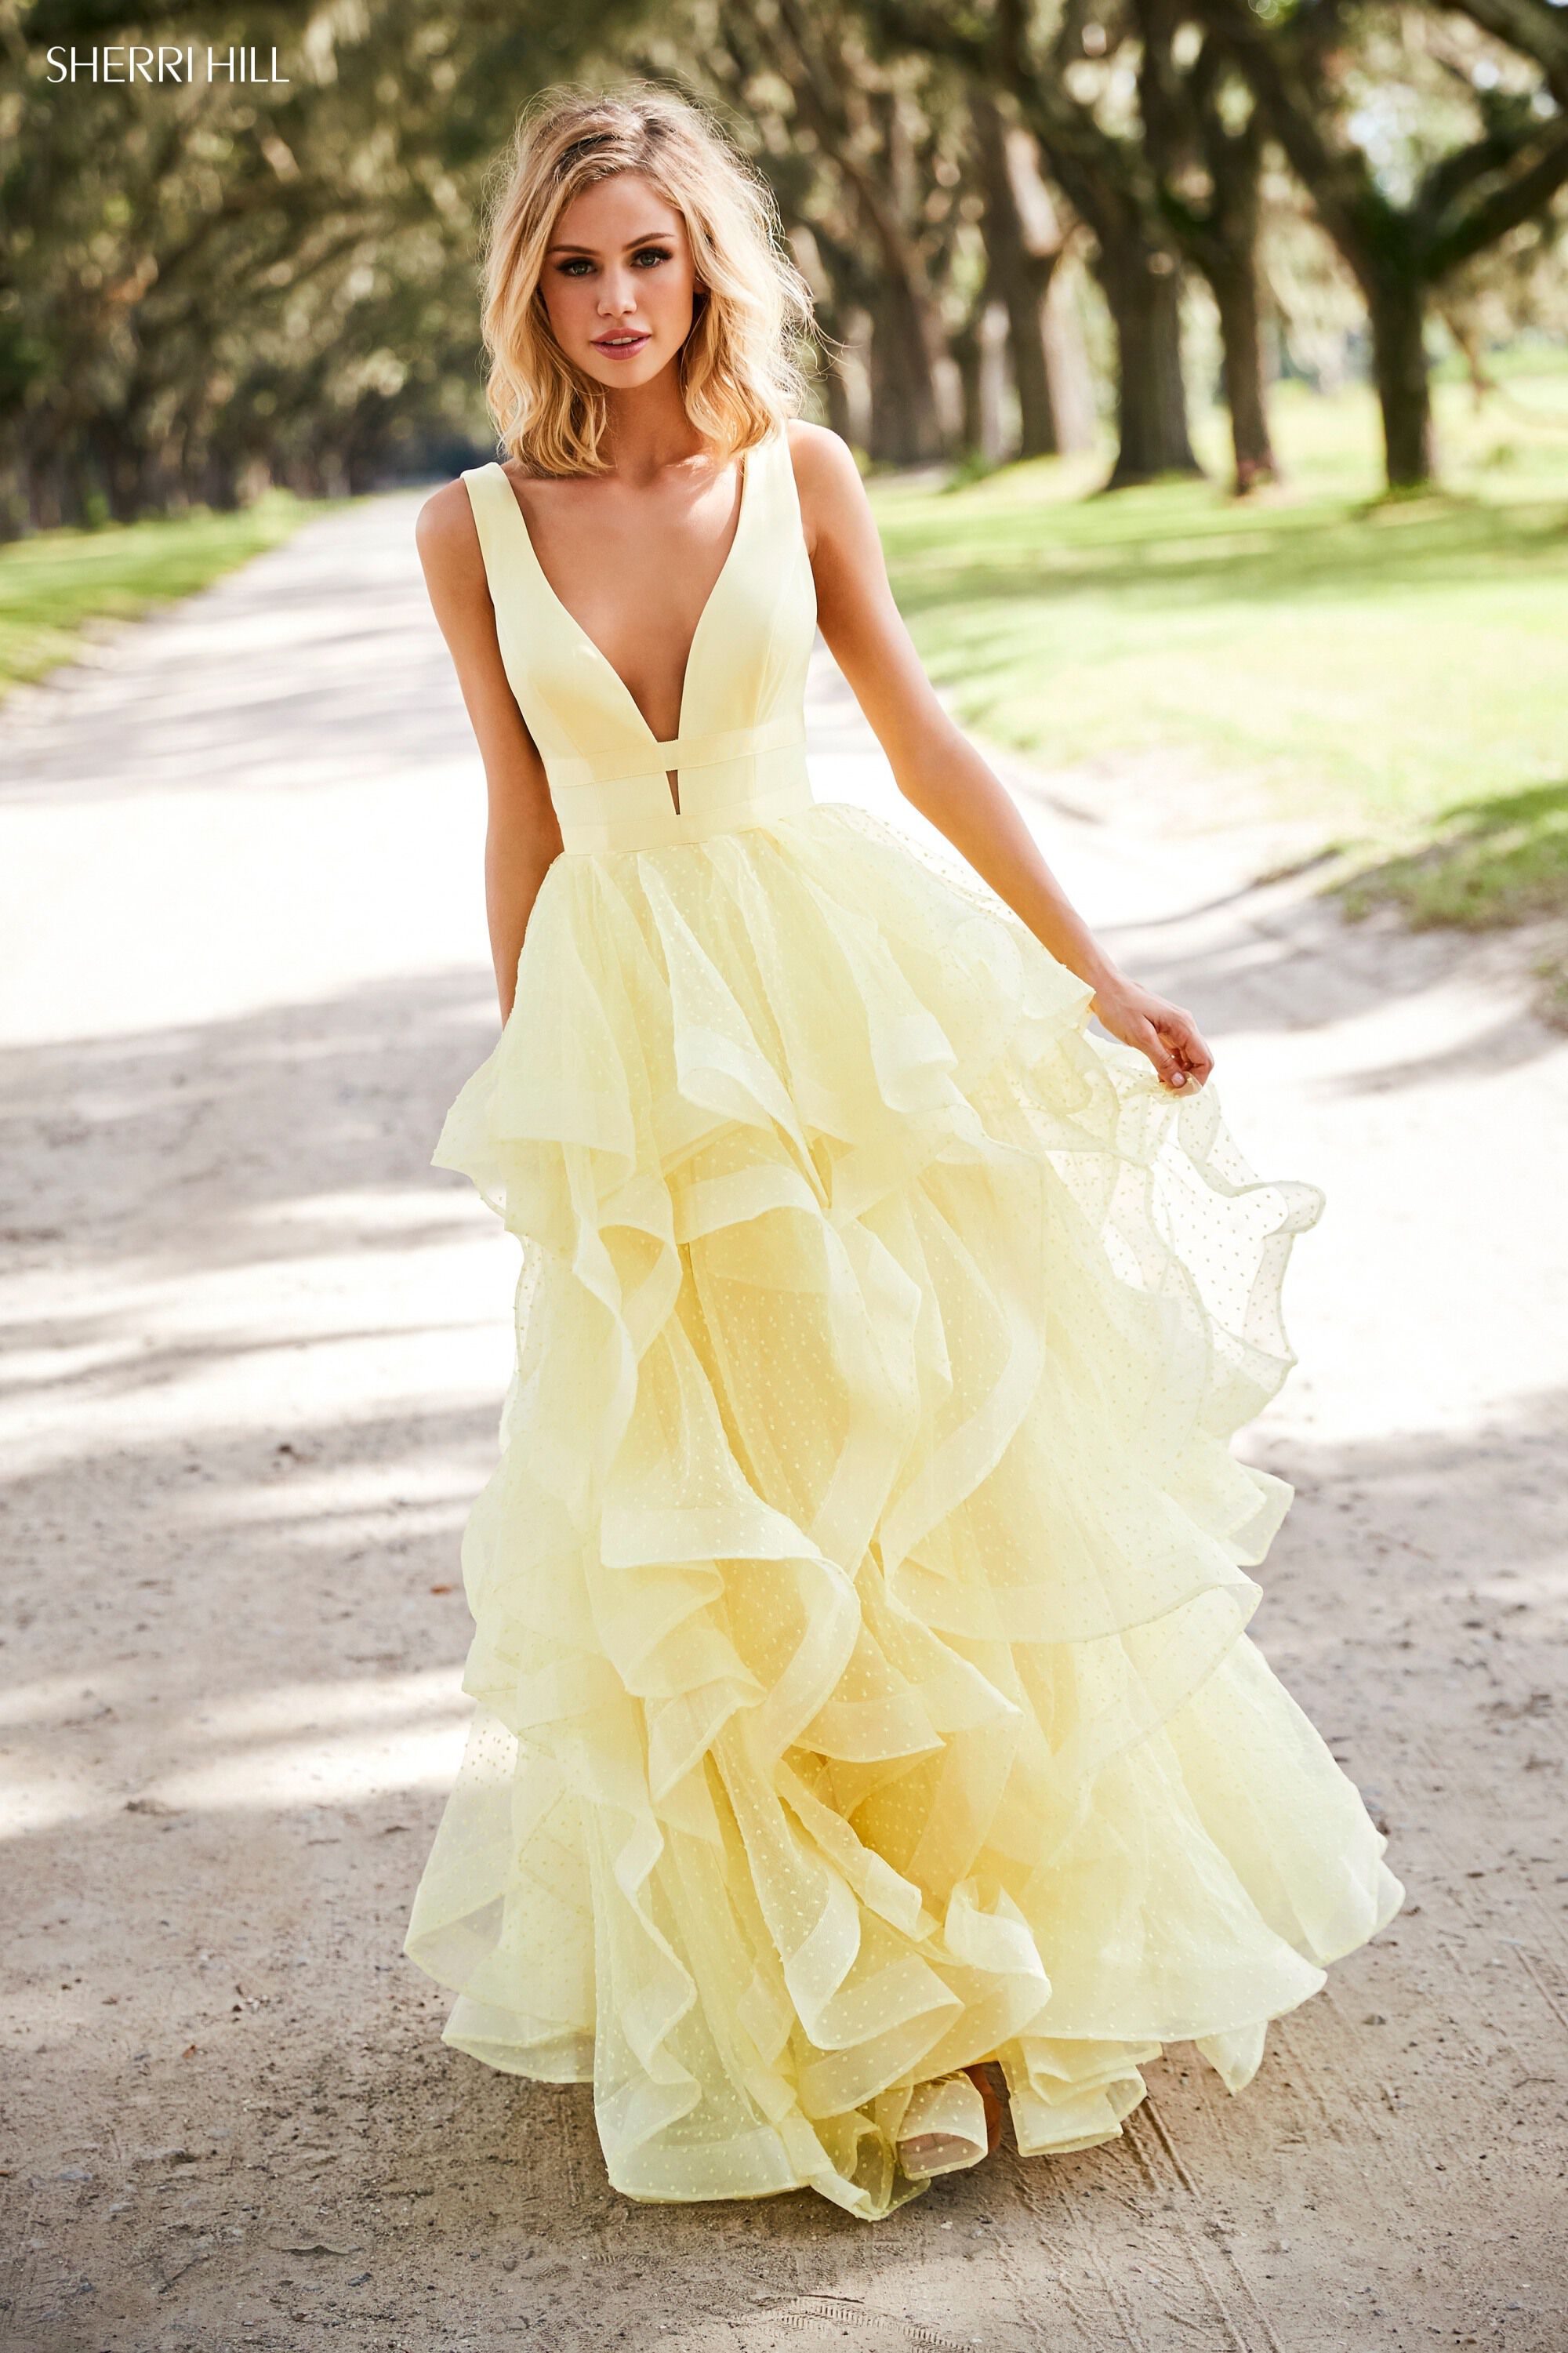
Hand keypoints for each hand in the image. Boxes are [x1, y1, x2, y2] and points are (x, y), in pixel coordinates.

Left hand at [1089, 975, 1213, 1092]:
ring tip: (1160, 1087)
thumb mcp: (1140, 1038)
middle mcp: (1185, 1025)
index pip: (1205, 1060)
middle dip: (1188, 1079)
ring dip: (1179, 1074)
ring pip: (1188, 1057)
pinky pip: (1176, 1052)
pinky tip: (1158, 1075)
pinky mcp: (1165, 1029)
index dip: (1196, 1081)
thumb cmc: (1119, 1008)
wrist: (1105, 987)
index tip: (1176, 1093)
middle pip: (1200, 1060)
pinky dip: (1171, 1066)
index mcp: (1183, 1025)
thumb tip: (1180, 1083)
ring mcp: (1176, 1027)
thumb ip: (1162, 1061)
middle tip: (1167, 1093)